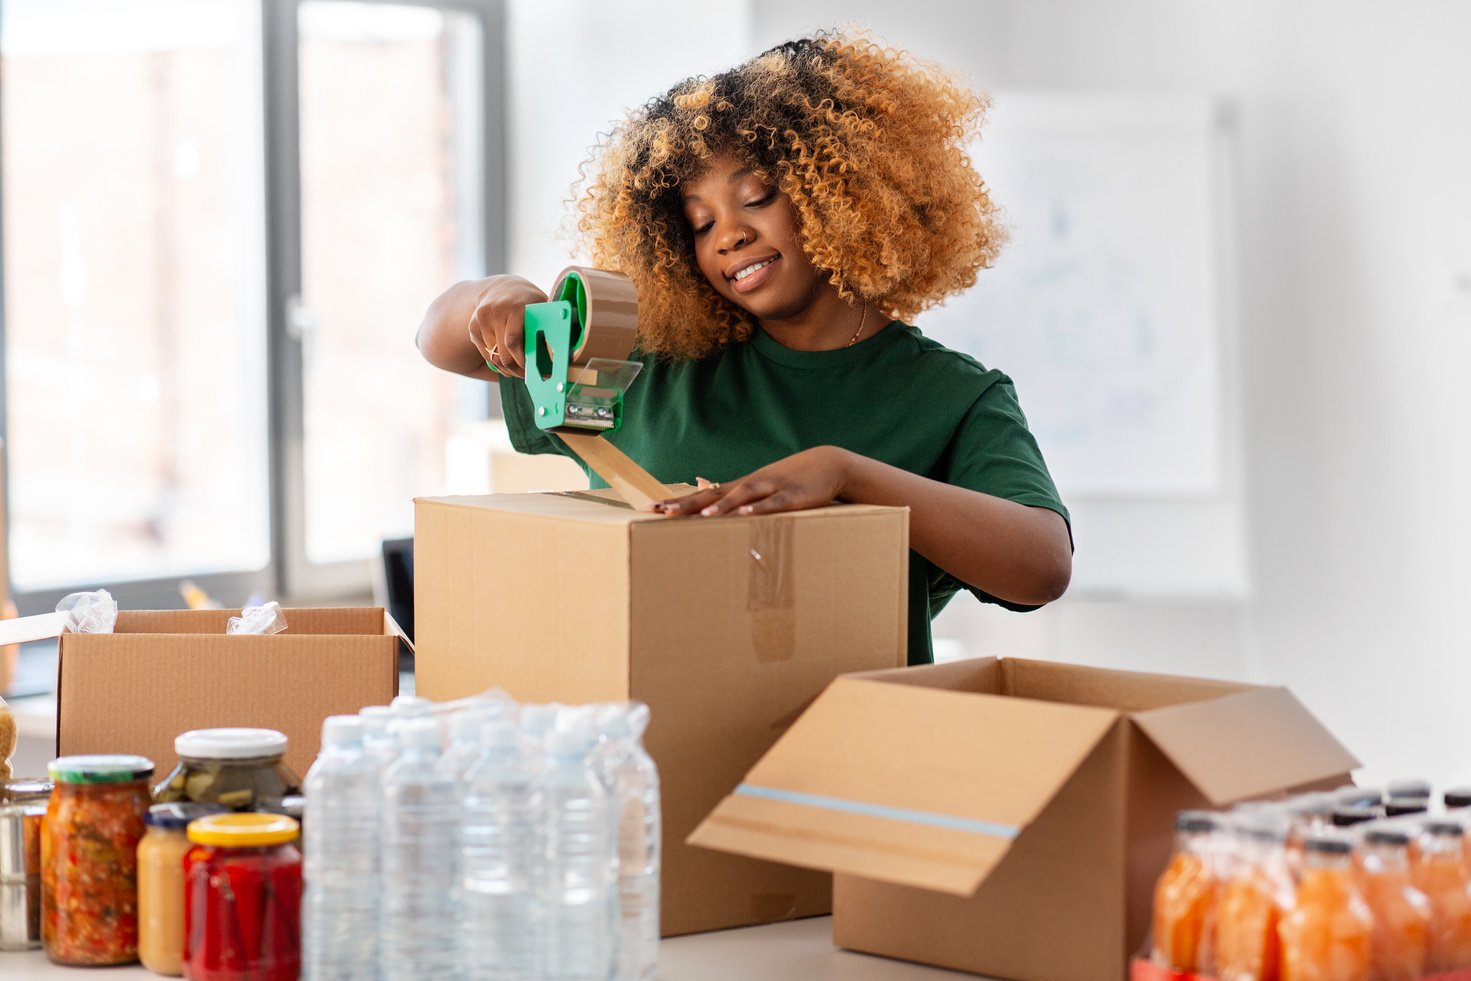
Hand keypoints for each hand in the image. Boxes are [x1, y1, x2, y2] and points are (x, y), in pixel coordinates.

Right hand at [468, 276, 547, 378]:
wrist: (500, 288)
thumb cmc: (528, 302)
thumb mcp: (541, 306)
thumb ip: (551, 324)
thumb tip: (567, 350)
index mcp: (515, 307)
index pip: (513, 342)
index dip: (523, 361)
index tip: (535, 372)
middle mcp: (495, 311)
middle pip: (503, 353)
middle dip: (516, 370)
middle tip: (527, 377)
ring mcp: (481, 319)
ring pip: (493, 357)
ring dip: (506, 369)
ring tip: (518, 373)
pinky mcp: (473, 327)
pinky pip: (485, 354)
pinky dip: (496, 364)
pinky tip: (506, 365)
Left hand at [653, 446, 853, 516]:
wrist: (828, 464)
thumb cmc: (790, 480)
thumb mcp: (760, 487)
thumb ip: (734, 494)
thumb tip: (704, 489)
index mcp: (740, 487)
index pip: (702, 495)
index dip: (677, 502)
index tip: (651, 508)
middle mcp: (750, 485)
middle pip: (713, 494)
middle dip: (687, 504)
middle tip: (661, 512)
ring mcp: (771, 488)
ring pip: (742, 497)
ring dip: (722, 507)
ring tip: (702, 516)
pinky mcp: (792, 497)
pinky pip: (774, 504)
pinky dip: (760, 509)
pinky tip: (747, 515)